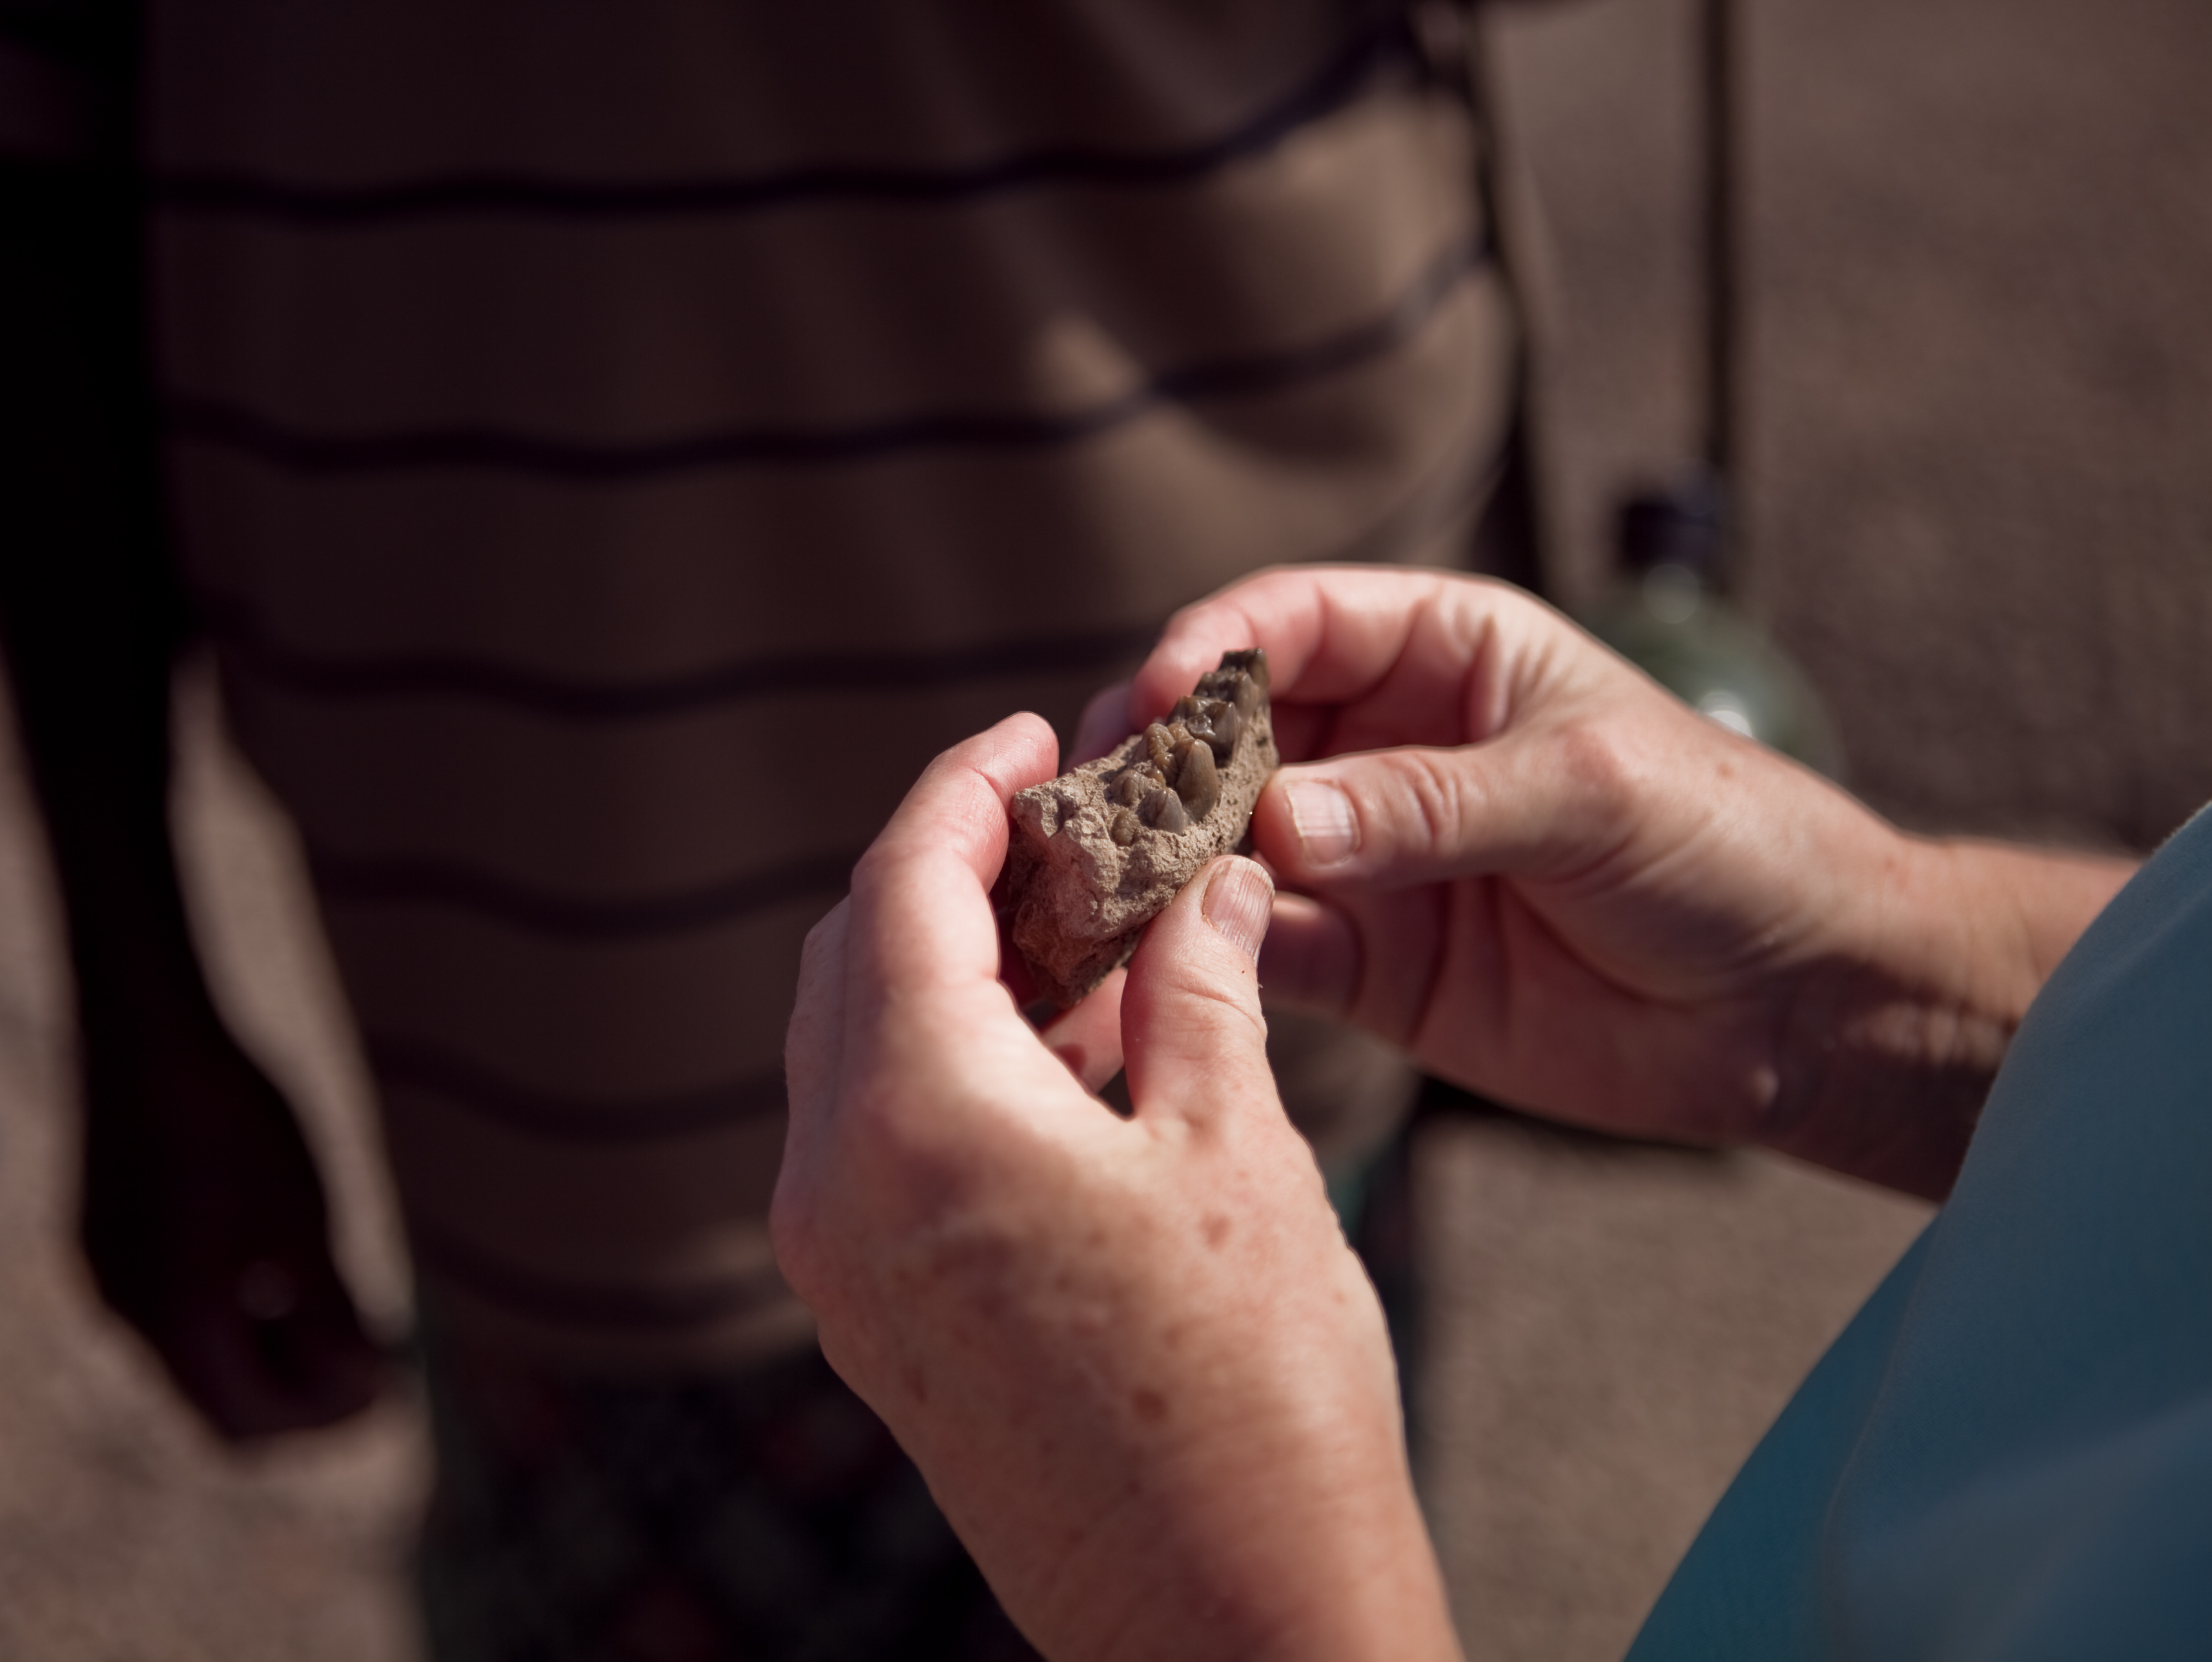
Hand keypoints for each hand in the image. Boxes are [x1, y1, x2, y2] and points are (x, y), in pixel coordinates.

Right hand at [77, 987, 387, 1441]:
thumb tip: (367, 1388)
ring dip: (270, 1359)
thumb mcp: (304, 1223)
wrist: (152, 1037)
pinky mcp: (102, 1250)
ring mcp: (107, 1285)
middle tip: (374, 1367)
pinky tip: (281, 1277)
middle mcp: (127, 1320)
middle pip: (220, 1405)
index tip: (390, 1387)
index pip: (250, 1423)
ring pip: (196, 1363)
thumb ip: (329, 1316)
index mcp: (177, 1323)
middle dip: (302, 1399)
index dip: (326, 1417)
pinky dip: (232, 1321)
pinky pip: (170, 1319)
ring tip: (339, 1318)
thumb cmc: (240, 1126)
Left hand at [774, 717, 1461, 1661]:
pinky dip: (940, 1063)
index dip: (963, 788)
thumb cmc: (1255, 1395)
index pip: (899, 889)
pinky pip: (871, 1141)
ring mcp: (841, 1271)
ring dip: (940, 966)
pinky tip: (1050, 1053)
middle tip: (1056, 821)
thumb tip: (1206, 882)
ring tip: (1066, 927)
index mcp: (917, 1123)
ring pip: (849, 1050)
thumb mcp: (1237, 1152)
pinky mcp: (875, 1327)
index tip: (1029, 737)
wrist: (1229, 1630)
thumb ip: (1202, 987)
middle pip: (850, 959)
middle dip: (943, 867)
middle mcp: (837, 1191)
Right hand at [1133, 567, 2132, 1199]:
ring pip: (1225, 841)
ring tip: (1100, 889)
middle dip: (1156, 759)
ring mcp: (1365, 856)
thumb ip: (1430, 804)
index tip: (1158, 698)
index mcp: (1443, 652)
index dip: (1212, 647)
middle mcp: (1383, 743)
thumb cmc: (1721, 843)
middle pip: (1230, 731)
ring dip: (1161, 861)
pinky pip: (1263, 945)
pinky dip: (1207, 951)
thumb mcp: (1589, 792)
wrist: (1797, 1003)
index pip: (1293, 621)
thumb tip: (1277, 825)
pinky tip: (1159, 964)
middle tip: (1094, 804)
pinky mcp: (1367, 962)